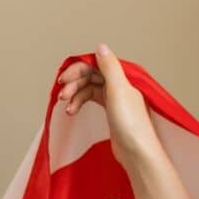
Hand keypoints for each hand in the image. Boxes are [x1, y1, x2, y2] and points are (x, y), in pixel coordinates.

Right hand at [57, 44, 165, 169]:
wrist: (136, 152)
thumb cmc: (130, 124)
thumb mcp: (118, 91)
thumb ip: (109, 67)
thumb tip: (101, 46)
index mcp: (123, 77)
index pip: (96, 64)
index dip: (78, 69)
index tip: (64, 79)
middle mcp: (119, 85)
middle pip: (90, 75)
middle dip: (74, 83)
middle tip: (62, 95)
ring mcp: (115, 99)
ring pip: (89, 88)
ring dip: (75, 95)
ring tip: (66, 107)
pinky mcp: (111, 111)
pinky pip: (92, 99)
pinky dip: (80, 103)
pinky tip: (72, 111)